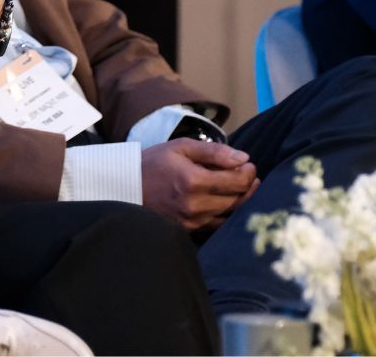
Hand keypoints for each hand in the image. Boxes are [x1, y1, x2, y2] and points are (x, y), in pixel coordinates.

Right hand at [142, 139, 258, 231]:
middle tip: (248, 174)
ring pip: (230, 213)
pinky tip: (226, 200)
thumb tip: (244, 158)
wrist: (126, 186)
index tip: (249, 164)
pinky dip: (227, 212)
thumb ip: (214, 152)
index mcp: (194, 181)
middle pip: (237, 198)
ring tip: (240, 186)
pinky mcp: (189, 229)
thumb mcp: (181, 147)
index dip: (249, 172)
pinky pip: (218, 223)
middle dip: (248, 185)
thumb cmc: (154, 163)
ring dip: (240, 199)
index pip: (237, 181)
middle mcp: (195, 204)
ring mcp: (192, 220)